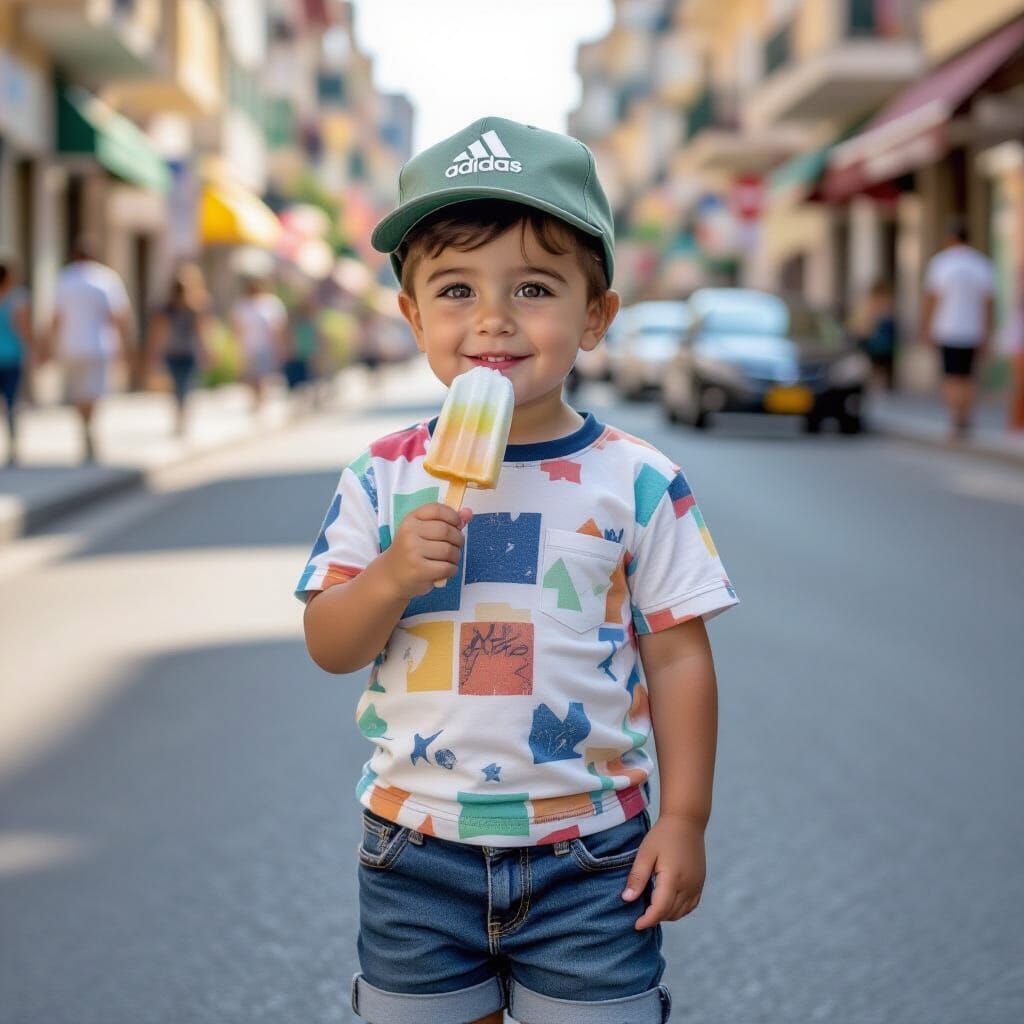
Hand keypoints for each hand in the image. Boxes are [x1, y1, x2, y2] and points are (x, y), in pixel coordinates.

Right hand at [381, 502, 471, 598]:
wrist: (391, 576)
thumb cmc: (411, 552)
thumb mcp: (423, 532)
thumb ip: (446, 521)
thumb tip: (468, 512)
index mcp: (411, 519)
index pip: (437, 509)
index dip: (453, 516)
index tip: (457, 525)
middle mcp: (410, 533)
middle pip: (446, 530)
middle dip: (458, 539)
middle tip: (456, 546)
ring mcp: (413, 552)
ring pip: (449, 550)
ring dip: (456, 556)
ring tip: (450, 559)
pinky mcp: (419, 570)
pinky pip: (447, 567)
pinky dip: (452, 569)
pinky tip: (446, 570)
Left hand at [622, 814, 706, 929]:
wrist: (686, 821)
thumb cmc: (662, 835)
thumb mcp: (645, 853)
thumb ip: (637, 877)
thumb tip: (627, 899)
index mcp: (673, 878)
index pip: (660, 909)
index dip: (647, 920)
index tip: (636, 925)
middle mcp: (688, 885)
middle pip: (670, 913)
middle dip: (654, 918)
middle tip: (639, 914)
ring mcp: (697, 885)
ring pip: (681, 912)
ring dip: (666, 915)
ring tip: (651, 908)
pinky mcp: (700, 883)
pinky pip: (690, 905)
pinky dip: (679, 910)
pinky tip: (667, 904)